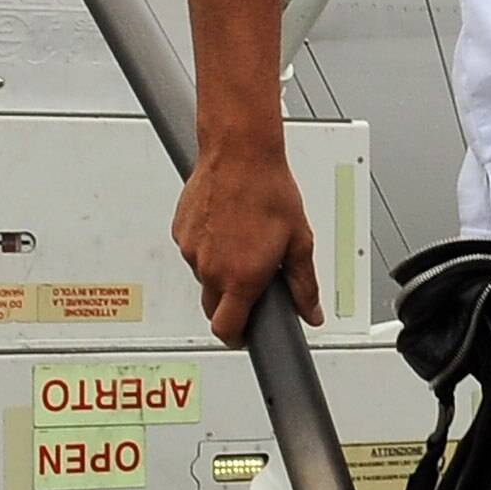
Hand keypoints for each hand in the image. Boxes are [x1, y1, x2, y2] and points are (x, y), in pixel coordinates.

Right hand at [172, 139, 321, 345]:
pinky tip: (227, 227)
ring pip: (204, 278)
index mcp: (241, 277)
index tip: (245, 336)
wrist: (240, 152)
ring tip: (243, 241)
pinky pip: (193, 253)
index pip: (226, 329)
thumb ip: (304, 285)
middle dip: (231, 305)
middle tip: (253, 283)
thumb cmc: (269, 189)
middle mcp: (210, 268)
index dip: (237, 338)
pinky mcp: (180, 232)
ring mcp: (191, 250)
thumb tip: (311, 312)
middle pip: (213, 308)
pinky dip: (208, 249)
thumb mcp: (299, 241)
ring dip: (221, 272)